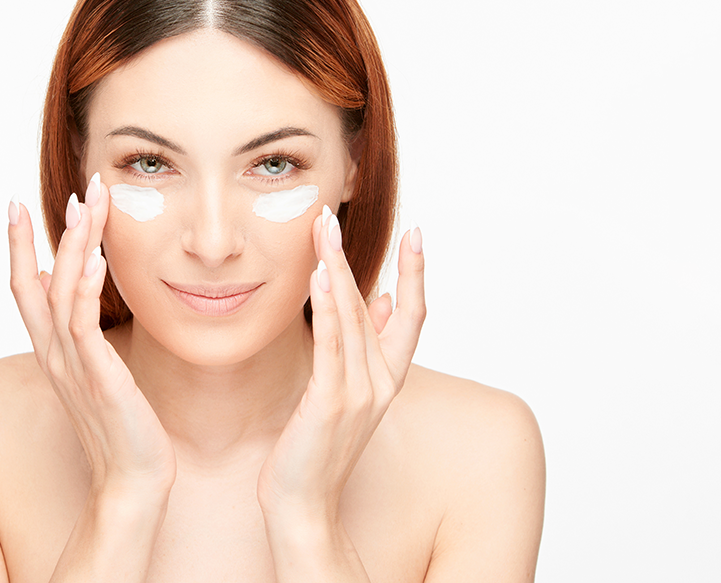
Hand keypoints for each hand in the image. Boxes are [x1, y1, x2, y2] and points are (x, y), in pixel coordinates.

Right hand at [8, 174, 176, 498]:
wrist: (134, 481)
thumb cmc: (123, 428)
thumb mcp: (97, 373)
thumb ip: (83, 336)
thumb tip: (72, 296)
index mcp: (54, 353)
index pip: (25, 289)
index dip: (17, 247)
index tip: (15, 205)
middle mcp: (55, 356)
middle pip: (39, 282)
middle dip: (52, 232)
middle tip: (77, 190)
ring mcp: (73, 368)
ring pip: (61, 294)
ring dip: (74, 246)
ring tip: (87, 206)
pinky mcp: (99, 380)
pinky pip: (85, 328)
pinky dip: (86, 291)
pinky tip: (95, 260)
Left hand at [257, 206, 425, 525]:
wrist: (303, 505)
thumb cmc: (316, 449)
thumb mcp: (348, 394)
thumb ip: (367, 347)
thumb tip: (380, 300)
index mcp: (386, 379)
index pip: (412, 317)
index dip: (416, 275)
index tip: (417, 234)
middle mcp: (379, 383)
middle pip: (374, 306)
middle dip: (353, 256)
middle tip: (332, 214)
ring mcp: (358, 394)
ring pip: (351, 318)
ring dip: (336, 269)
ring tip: (322, 230)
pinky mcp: (329, 404)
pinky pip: (332, 347)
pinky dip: (329, 310)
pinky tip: (321, 278)